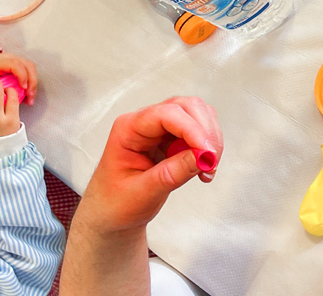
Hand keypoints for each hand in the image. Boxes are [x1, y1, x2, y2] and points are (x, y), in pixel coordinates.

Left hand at [0, 53, 38, 105]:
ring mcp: (15, 59)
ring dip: (33, 82)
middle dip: (32, 81)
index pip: (15, 64)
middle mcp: (9, 58)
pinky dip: (31, 82)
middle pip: (27, 65)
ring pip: (31, 67)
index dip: (22, 75)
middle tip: (30, 96)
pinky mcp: (19, 64)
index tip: (23, 88)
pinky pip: (29, 70)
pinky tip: (28, 94)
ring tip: (31, 97)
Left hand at [76, 98, 221, 235]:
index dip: (191, 130)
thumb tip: (202, 157)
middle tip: (211, 160)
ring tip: (207, 166)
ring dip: (209, 139)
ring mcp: (159, 129)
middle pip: (185, 107)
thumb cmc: (115, 203)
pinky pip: (198, 131)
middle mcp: (144, 123)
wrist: (110, 215)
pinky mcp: (172, 139)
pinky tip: (204, 167)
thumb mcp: (143, 193)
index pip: (165, 115)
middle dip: (204, 131)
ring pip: (196, 115)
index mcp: (128, 129)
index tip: (207, 153)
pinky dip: (207, 147)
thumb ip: (173, 173)